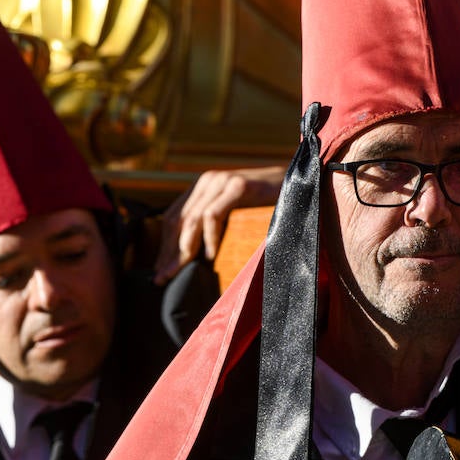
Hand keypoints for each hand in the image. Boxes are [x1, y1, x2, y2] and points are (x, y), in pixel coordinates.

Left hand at [153, 166, 285, 283]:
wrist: (300, 182)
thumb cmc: (269, 203)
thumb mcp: (235, 212)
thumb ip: (216, 224)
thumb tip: (194, 255)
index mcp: (204, 187)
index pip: (174, 218)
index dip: (164, 246)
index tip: (160, 272)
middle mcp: (208, 181)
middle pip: (178, 220)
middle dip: (168, 252)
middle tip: (162, 278)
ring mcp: (223, 181)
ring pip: (192, 219)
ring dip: (183, 249)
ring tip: (178, 270)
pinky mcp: (238, 186)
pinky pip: (213, 214)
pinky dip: (209, 237)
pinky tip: (210, 255)